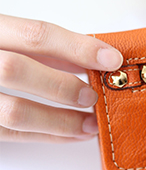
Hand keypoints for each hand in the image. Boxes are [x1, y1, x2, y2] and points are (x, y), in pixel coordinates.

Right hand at [0, 14, 122, 142]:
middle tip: (93, 96)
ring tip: (90, 123)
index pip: (35, 34)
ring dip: (59, 121)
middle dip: (62, 86)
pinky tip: (71, 134)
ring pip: (12, 112)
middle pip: (18, 70)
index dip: (78, 47)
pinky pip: (10, 135)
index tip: (111, 58)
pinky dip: (46, 136)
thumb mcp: (10, 38)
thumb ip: (44, 47)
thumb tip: (90, 57)